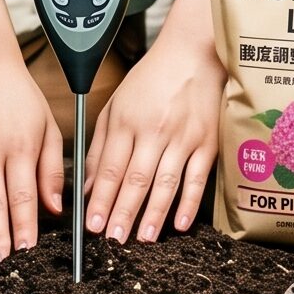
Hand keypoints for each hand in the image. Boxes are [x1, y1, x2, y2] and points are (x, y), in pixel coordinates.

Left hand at [83, 24, 222, 243]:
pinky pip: (197, 178)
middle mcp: (152, 129)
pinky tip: (180, 224)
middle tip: (112, 240)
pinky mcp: (206, 142)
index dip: (99, 198)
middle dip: (122, 212)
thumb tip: (86, 186)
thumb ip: (100, 146)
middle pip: (135, 178)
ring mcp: (182, 137)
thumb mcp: (116, 105)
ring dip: (153, 214)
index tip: (91, 225)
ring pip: (164, 181)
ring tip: (142, 239)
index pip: (109, 167)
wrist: (191, 53)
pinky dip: (189, 203)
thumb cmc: (151, 80)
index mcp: (126, 120)